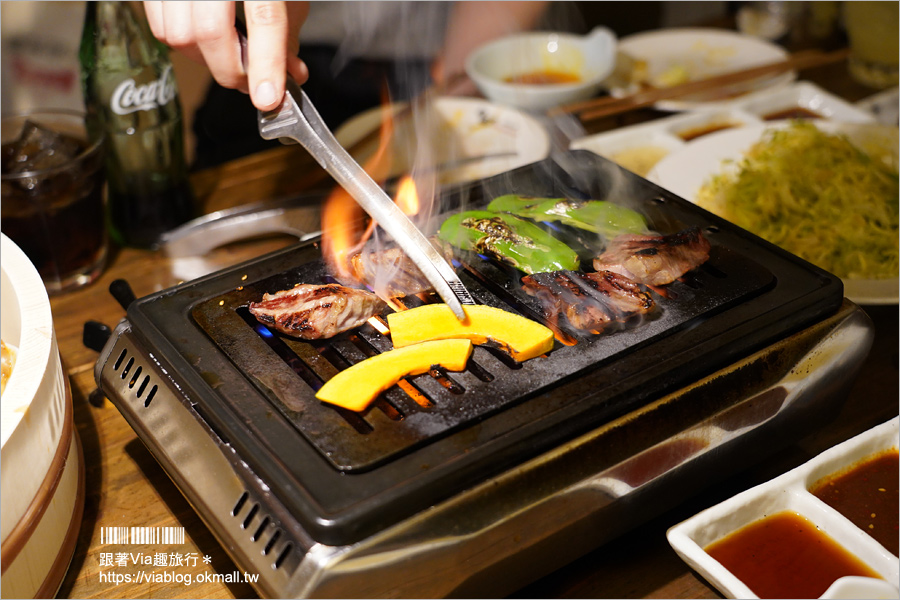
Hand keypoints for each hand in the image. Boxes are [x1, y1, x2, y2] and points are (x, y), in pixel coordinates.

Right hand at [143, 1, 308, 110]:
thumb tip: (291, 76)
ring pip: (178, 35)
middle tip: (249, 82)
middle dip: (231, 71)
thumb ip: (287, 36)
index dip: (266, 64)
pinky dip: (184, 44)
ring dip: (205, 59)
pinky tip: (203, 38)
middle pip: (210, 32)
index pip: (265, 18)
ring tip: (227, 54)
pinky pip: (158, 25)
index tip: (267, 98)